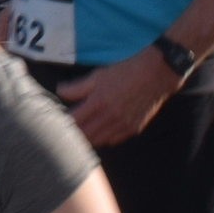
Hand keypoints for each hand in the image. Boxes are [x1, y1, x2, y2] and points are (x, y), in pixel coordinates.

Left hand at [53, 49, 178, 146]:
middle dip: (73, 133)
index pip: (74, 121)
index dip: (63, 123)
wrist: (156, 74)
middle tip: (66, 130)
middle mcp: (110, 118)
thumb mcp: (98, 74)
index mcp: (98, 103)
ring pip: (98, 141)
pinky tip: (98, 133)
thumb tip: (59, 91)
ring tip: (80, 133)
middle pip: (85, 135)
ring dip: (87, 138)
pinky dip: (103, 139)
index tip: (57, 121)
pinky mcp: (133, 129)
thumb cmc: (125, 71)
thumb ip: (77, 87)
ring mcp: (122, 126)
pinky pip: (113, 140)